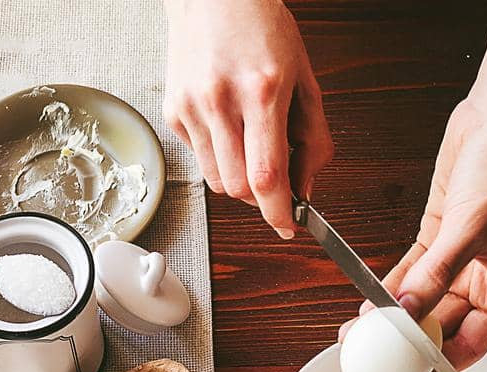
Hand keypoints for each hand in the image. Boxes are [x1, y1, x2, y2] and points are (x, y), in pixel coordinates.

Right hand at [162, 0, 333, 237]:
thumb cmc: (262, 29)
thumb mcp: (305, 80)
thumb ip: (313, 139)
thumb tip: (306, 187)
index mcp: (262, 91)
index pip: (266, 176)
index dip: (278, 212)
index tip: (288, 226)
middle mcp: (221, 100)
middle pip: (239, 188)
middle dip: (261, 198)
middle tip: (275, 183)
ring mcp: (192, 107)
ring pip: (217, 181)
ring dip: (239, 181)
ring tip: (251, 148)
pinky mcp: (173, 111)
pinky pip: (199, 159)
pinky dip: (219, 157)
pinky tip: (227, 127)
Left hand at [342, 96, 486, 370]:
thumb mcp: (468, 229)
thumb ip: (433, 275)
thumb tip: (405, 314)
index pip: (468, 347)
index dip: (434, 369)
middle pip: (441, 328)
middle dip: (404, 344)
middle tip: (367, 356)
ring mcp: (464, 258)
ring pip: (423, 301)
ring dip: (392, 317)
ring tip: (358, 332)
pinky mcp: (442, 235)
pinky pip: (413, 272)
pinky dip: (391, 287)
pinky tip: (368, 302)